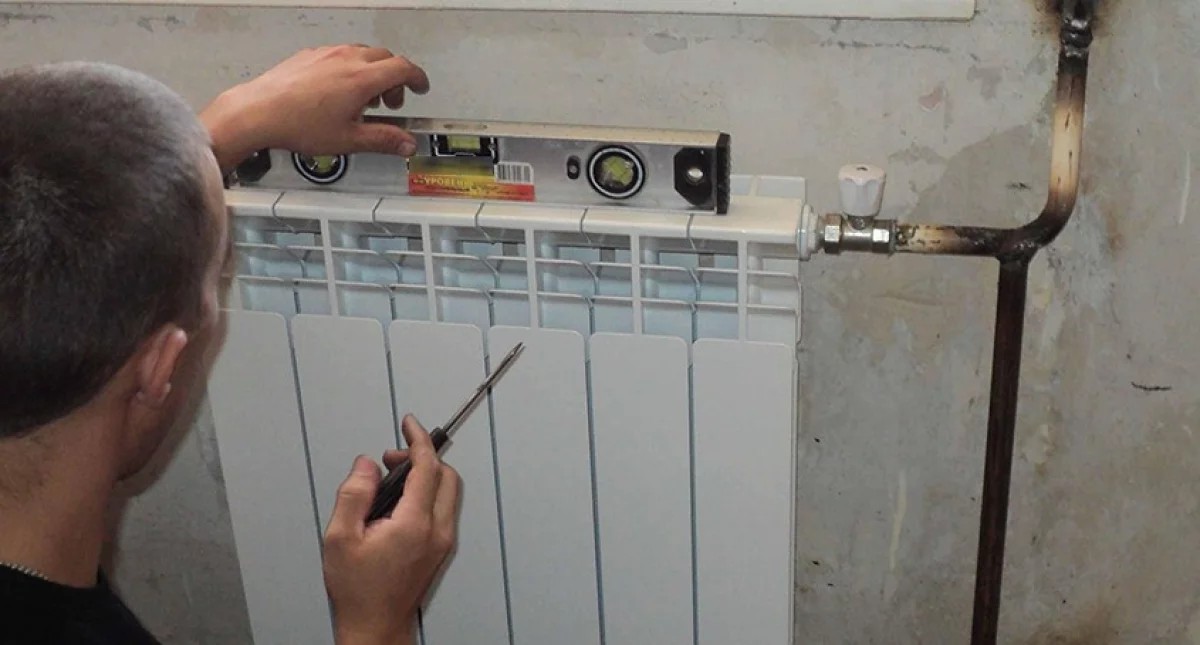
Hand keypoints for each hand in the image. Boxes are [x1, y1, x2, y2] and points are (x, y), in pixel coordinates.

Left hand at [199, 44, 430, 171]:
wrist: (258, 112)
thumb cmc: (298, 124)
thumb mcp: (349, 140)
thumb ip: (383, 140)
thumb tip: (406, 144)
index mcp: (362, 79)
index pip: (403, 69)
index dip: (417, 78)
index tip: (420, 88)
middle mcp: (347, 59)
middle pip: (385, 58)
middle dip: (394, 78)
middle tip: (390, 102)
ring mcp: (326, 54)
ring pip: (362, 54)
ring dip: (372, 72)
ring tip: (363, 99)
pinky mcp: (309, 55)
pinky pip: (339, 55)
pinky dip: (350, 68)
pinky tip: (338, 90)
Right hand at [322, 415, 460, 644]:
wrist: (375, 627)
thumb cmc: (358, 591)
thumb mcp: (339, 538)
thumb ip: (354, 494)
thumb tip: (366, 464)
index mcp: (414, 525)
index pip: (427, 468)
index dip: (418, 440)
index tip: (408, 424)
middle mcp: (437, 531)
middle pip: (447, 476)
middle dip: (422, 457)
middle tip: (392, 458)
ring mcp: (443, 541)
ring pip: (448, 492)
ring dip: (426, 475)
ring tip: (391, 480)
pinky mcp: (441, 549)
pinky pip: (443, 508)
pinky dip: (427, 493)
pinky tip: (399, 501)